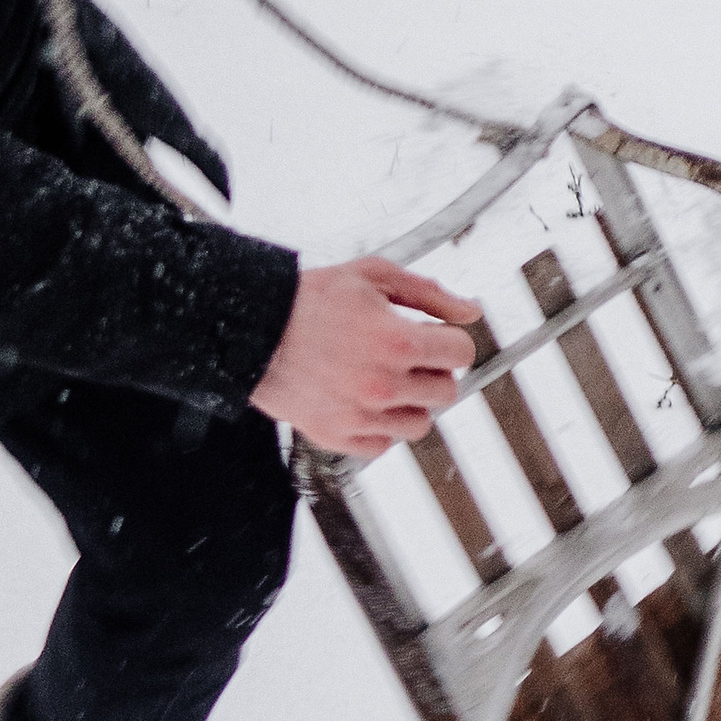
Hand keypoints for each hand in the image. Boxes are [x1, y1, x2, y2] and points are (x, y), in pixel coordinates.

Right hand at [251, 259, 482, 458]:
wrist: (250, 328)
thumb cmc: (309, 298)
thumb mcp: (373, 277)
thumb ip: (429, 294)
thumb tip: (471, 312)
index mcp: (396, 342)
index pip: (461, 353)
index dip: (448, 341)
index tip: (431, 338)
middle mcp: (382, 385)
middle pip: (446, 391)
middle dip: (429, 371)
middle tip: (400, 356)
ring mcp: (360, 415)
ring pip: (419, 424)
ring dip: (409, 403)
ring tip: (381, 379)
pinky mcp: (336, 436)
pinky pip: (383, 444)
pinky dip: (378, 426)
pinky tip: (360, 399)